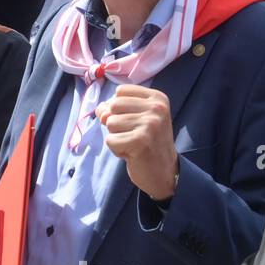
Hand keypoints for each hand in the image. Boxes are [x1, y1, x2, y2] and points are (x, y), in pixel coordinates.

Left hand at [96, 85, 178, 200]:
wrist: (164, 172)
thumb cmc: (147, 142)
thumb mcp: (135, 118)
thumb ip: (115, 108)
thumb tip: (100, 110)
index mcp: (157, 98)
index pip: (120, 91)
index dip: (118, 108)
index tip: (135, 122)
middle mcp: (157, 108)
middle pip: (113, 106)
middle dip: (116, 123)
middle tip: (133, 135)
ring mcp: (150, 124)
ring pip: (110, 123)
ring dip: (117, 137)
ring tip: (133, 144)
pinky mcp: (141, 140)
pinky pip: (110, 140)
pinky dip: (117, 150)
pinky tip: (132, 153)